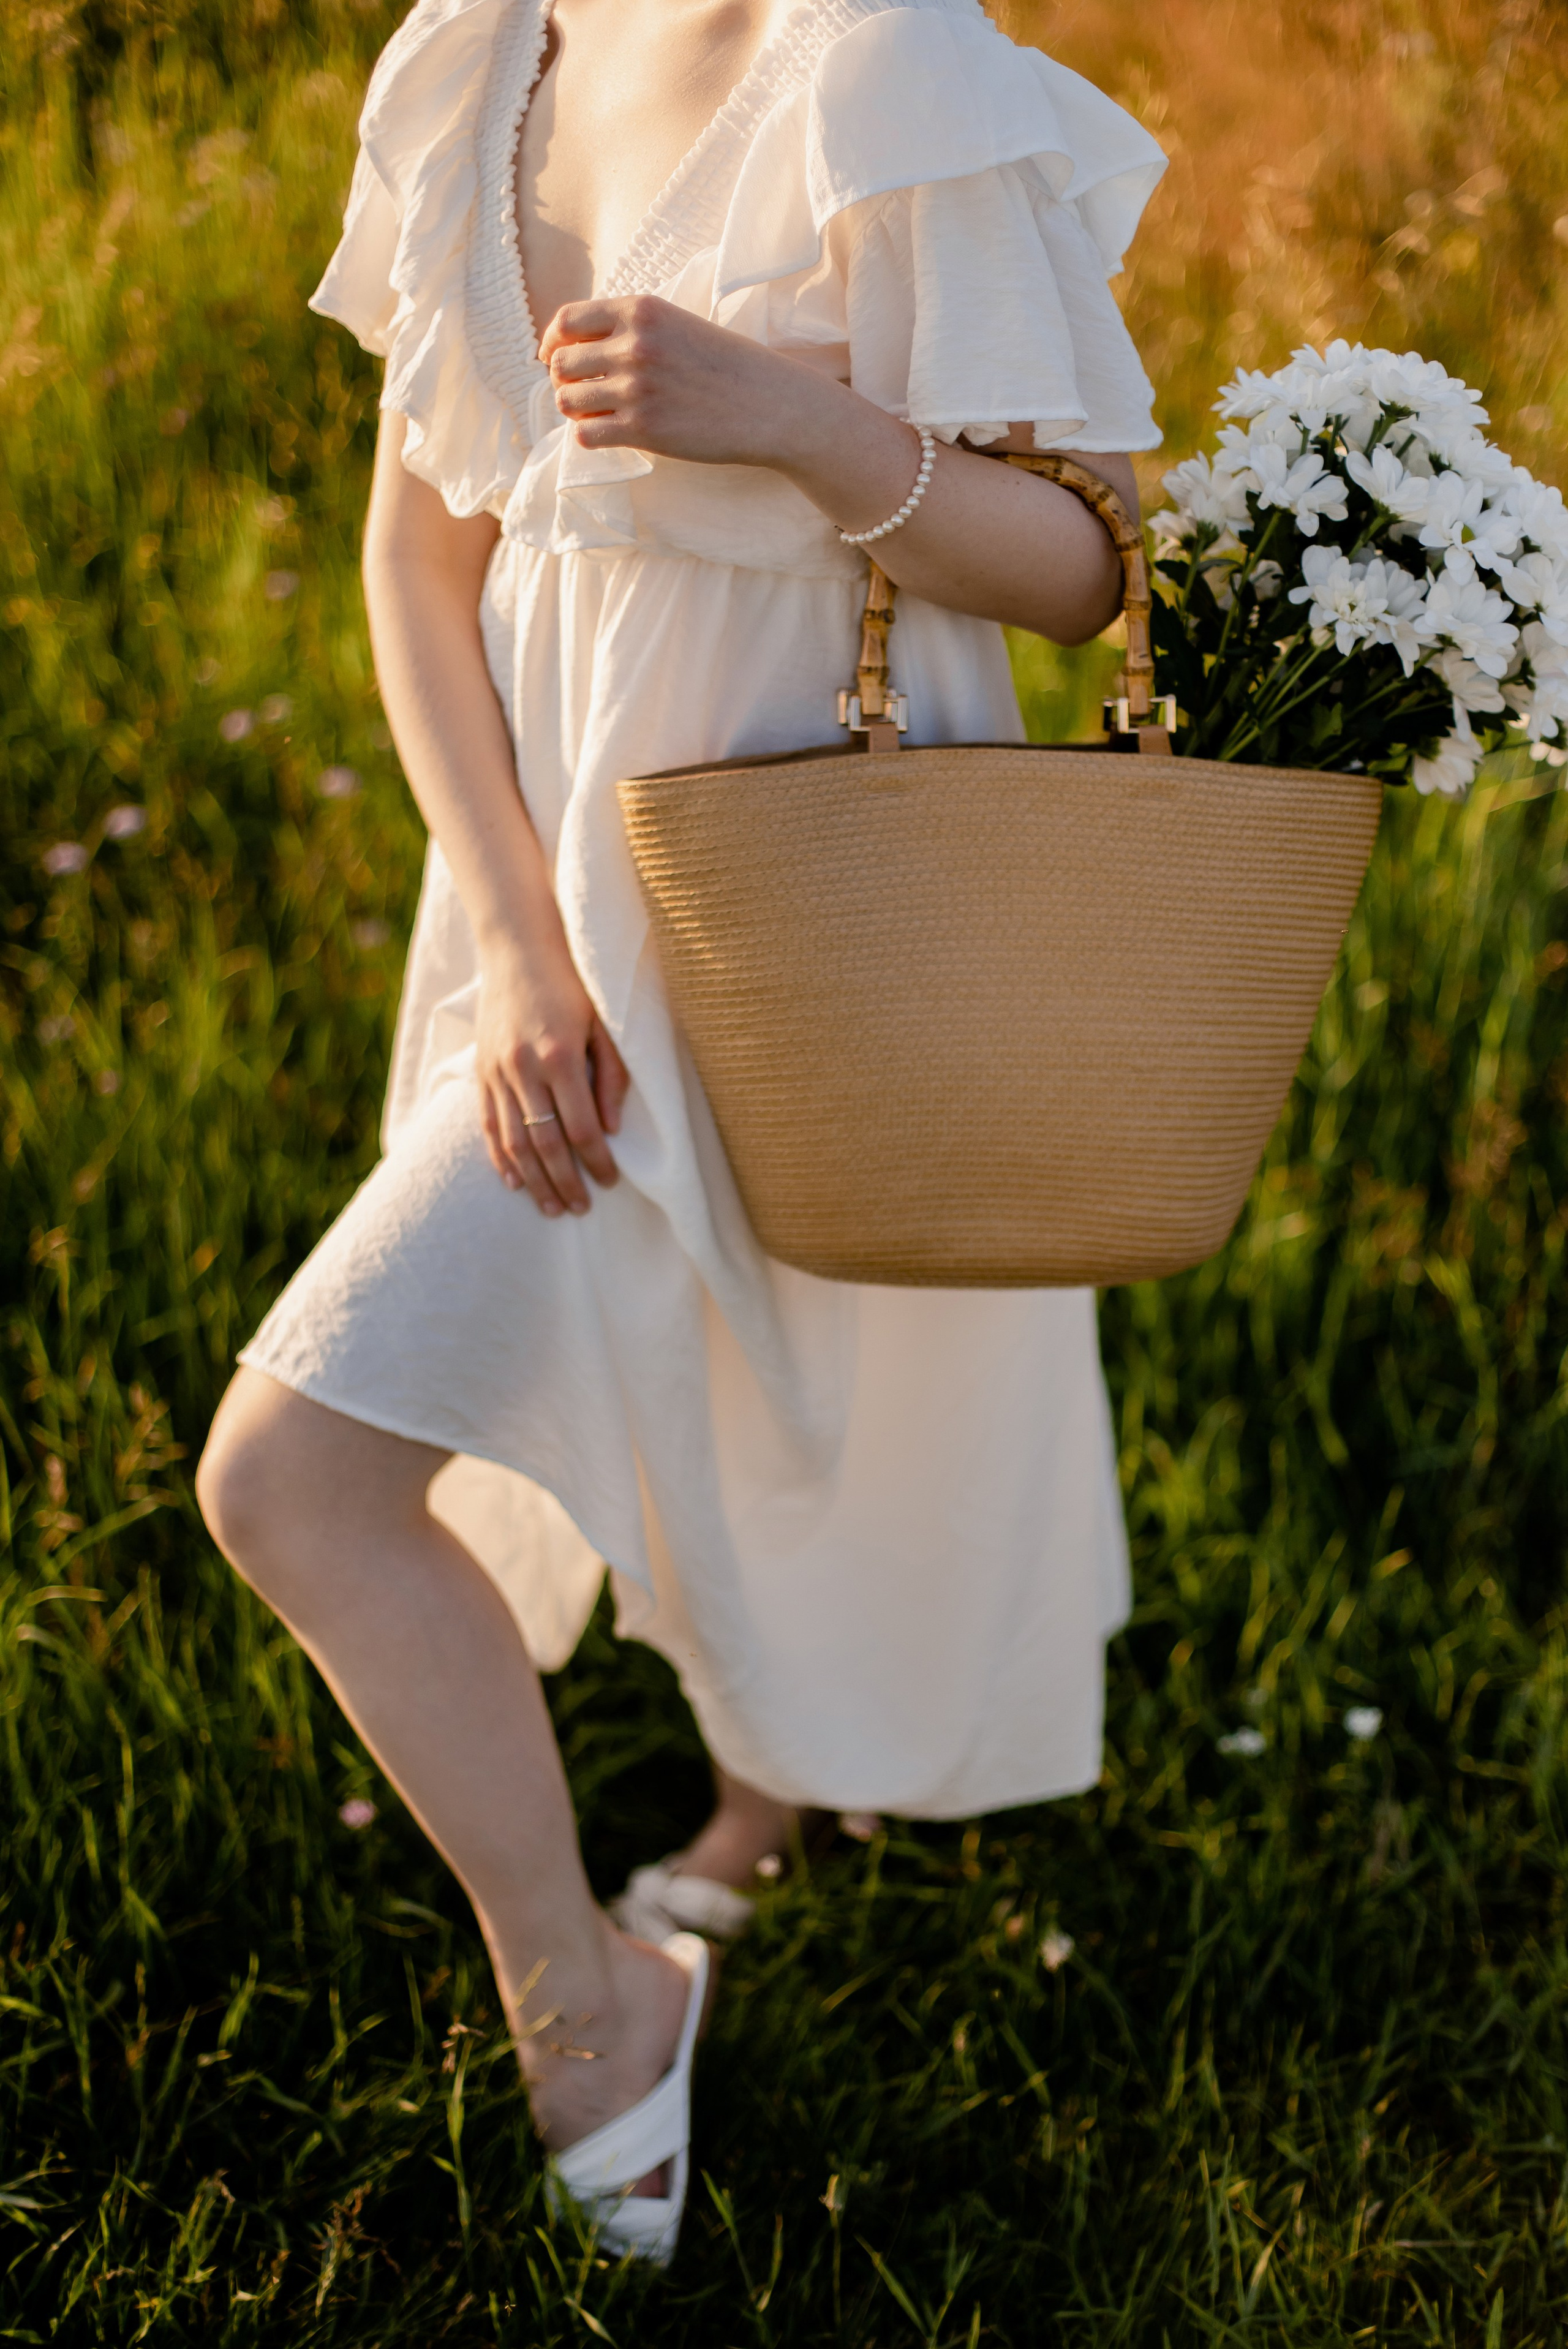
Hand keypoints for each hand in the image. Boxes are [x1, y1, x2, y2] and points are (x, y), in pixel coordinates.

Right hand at [476, 932, 628, 1215]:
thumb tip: (611, 1129)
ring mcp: (497, 1072)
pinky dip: (500, 1158)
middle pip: (545, 1143)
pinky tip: (514, 1182)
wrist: (518, 951)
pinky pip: (489, 1125)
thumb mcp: (604, 1024)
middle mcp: (524, 1068)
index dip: (597, 1161)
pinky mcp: (480, 1071)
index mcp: (561, 1056)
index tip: (611, 1181)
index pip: (581, 1126)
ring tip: (552, 1209)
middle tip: (581, 1209)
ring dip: (533, 1181)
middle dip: (565, 1182)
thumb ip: (612, 1075)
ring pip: (514, 1141)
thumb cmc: (572, 986)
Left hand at [540, 295, 822, 468]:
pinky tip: (608, 433)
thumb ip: (633, 328)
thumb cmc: (729, 367)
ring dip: (574, 409)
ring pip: (567, 400)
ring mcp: (636, 388)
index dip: (552, 342)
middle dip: (563, 380)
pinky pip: (586, 434)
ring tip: (596, 412)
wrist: (771, 405)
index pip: (567, 320)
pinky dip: (589, 435)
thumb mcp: (679, 325)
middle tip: (581, 391)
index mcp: (641, 311)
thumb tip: (580, 346)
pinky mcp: (643, 429)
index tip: (553, 357)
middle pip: (561, 364)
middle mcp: (633, 345)